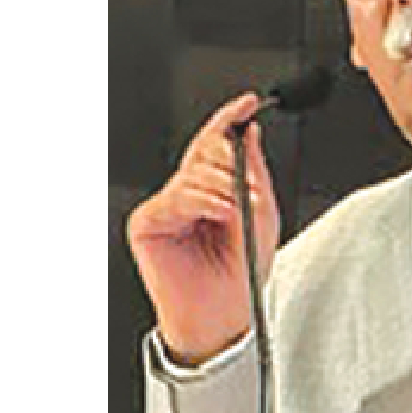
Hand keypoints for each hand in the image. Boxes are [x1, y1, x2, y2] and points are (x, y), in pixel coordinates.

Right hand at [126, 93, 280, 365]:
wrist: (226, 309)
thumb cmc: (241, 268)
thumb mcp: (262, 213)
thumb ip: (254, 171)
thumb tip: (250, 132)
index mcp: (212, 187)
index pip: (216, 143)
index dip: (230, 118)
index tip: (250, 103)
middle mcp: (186, 192)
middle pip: (206, 150)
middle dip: (234, 165)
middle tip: (251, 190)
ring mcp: (166, 206)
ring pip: (195, 173)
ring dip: (225, 189)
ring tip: (238, 213)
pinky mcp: (148, 222)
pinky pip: (179, 196)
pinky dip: (206, 202)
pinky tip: (221, 215)